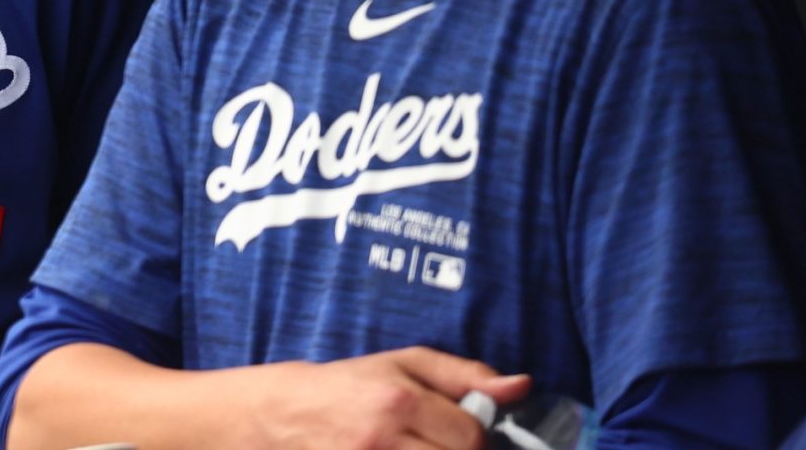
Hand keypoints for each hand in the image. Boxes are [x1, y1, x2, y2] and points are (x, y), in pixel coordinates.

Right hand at [233, 347, 530, 449]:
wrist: (284, 415)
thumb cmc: (350, 386)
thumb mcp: (402, 365)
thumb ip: (464, 374)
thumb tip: (521, 385)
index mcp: (398, 400)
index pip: (472, 435)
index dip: (476, 438)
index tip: (461, 434)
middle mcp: (383, 438)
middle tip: (440, 443)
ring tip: (422, 449)